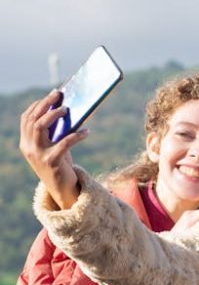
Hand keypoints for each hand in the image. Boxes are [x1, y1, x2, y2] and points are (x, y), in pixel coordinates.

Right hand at [19, 91, 84, 208]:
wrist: (62, 190)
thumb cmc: (60, 164)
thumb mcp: (53, 147)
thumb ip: (55, 131)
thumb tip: (66, 108)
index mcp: (26, 143)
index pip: (26, 119)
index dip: (38, 105)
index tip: (51, 95)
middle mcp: (29, 148)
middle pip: (32, 119)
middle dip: (45, 104)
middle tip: (58, 94)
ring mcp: (38, 156)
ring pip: (39, 127)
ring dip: (53, 115)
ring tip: (67, 109)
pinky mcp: (52, 163)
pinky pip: (64, 144)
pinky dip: (76, 135)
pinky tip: (86, 131)